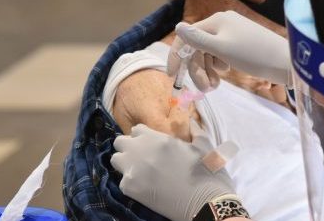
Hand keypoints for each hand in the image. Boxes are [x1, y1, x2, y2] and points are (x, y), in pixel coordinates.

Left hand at [112, 124, 238, 220]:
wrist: (205, 201)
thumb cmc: (207, 172)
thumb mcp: (204, 144)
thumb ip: (194, 129)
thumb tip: (190, 120)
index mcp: (159, 139)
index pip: (136, 129)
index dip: (143, 136)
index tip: (150, 145)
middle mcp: (141, 151)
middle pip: (120, 142)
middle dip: (129, 147)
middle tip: (142, 157)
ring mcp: (133, 170)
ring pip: (116, 160)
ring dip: (125, 163)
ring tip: (140, 171)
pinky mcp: (130, 188)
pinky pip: (122, 181)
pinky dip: (131, 183)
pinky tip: (146, 187)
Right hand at [168, 11, 291, 91]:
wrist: (286, 61)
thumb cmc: (253, 54)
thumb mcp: (222, 48)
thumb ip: (198, 39)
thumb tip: (177, 26)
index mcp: (216, 21)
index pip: (187, 36)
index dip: (177, 55)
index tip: (172, 76)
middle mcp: (222, 23)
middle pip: (197, 47)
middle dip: (197, 69)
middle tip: (205, 89)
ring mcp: (232, 33)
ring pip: (208, 53)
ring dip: (207, 70)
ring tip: (215, 86)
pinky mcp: (240, 44)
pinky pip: (220, 54)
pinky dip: (218, 66)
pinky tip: (224, 75)